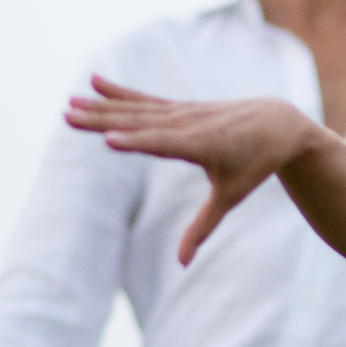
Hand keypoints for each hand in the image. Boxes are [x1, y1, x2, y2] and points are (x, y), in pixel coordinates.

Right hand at [65, 78, 323, 264]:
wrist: (277, 123)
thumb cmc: (255, 164)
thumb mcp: (231, 196)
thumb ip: (203, 227)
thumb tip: (182, 264)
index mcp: (203, 145)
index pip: (163, 144)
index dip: (136, 143)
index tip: (108, 141)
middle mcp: (189, 123)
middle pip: (138, 123)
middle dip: (103, 121)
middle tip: (68, 116)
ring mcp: (182, 111)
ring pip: (135, 109)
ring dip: (101, 107)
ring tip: (69, 105)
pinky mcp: (180, 106)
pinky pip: (144, 99)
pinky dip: (120, 92)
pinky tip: (95, 82)